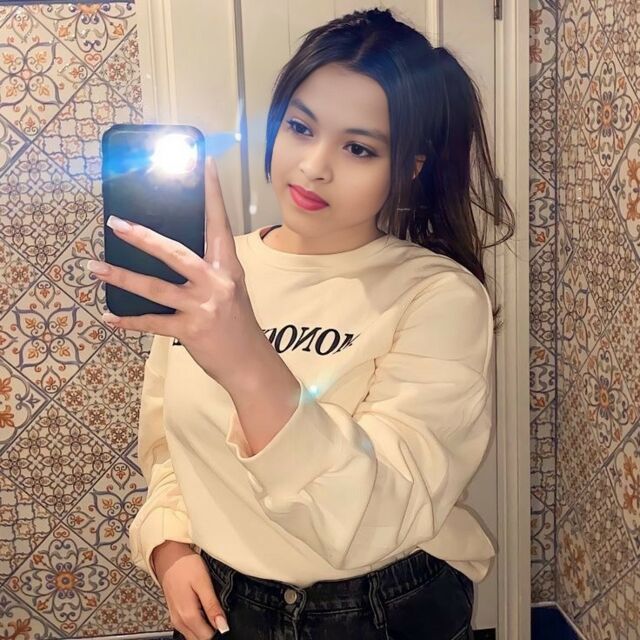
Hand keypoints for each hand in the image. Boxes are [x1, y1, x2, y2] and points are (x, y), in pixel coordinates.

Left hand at [88, 156, 263, 383]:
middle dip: (143, 237)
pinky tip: (109, 316)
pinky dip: (129, 320)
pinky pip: (153, 322)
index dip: (211, 193)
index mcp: (229, 267)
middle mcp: (217, 282)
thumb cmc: (238, 324)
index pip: (218, 223)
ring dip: (122, 276)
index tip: (202, 163)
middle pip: (175, 252)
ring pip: (156, 287)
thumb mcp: (231, 289)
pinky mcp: (191, 330)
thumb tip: (170, 252)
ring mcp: (204, 307)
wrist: (250, 363)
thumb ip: (208, 270)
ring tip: (95, 267)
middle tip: (115, 223)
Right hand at [154, 544, 229, 638]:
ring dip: (205, 630)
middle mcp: (179, 622)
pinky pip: (188, 629)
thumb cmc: (186, 566)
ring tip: (213, 613)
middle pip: (199, 639)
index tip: (227, 624)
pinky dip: (198, 626)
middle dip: (212, 632)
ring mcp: (176, 620)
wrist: (168, 557)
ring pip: (193, 636)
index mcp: (188, 615)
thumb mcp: (203, 582)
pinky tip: (204, 612)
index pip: (207, 638)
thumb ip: (212, 606)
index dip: (220, 632)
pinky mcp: (175, 615)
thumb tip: (222, 626)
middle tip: (221, 618)